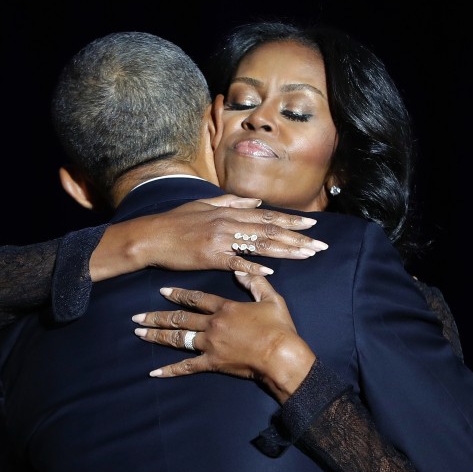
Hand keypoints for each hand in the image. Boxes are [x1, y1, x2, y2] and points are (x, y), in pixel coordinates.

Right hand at [90, 195, 327, 280]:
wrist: (152, 235)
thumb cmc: (177, 221)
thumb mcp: (204, 204)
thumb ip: (231, 201)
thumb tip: (255, 202)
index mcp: (229, 211)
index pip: (268, 216)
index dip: (292, 221)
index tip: (313, 225)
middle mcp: (229, 222)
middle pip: (271, 230)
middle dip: (298, 238)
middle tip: (321, 244)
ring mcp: (221, 239)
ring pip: (260, 244)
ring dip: (286, 250)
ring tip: (307, 255)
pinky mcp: (210, 256)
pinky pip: (236, 261)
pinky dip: (254, 265)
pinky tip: (271, 270)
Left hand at [132, 272, 315, 403]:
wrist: (281, 356)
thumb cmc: (279, 328)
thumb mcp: (271, 299)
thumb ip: (255, 284)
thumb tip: (241, 271)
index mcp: (225, 308)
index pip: (196, 298)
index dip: (178, 294)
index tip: (162, 291)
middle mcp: (213, 324)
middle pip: (180, 318)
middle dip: (156, 316)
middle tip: (137, 316)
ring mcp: (210, 344)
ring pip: (178, 338)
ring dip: (157, 336)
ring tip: (139, 333)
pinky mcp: (212, 363)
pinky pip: (187, 367)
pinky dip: (170, 370)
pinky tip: (155, 371)